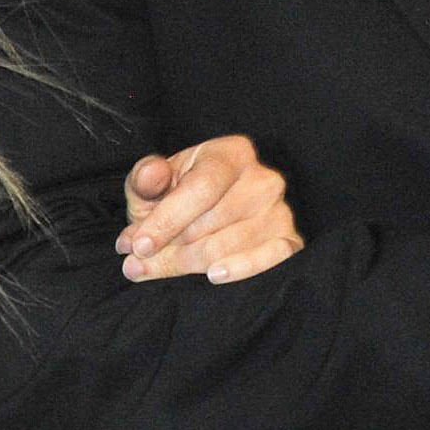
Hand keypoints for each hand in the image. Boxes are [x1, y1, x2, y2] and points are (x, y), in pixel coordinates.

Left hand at [119, 136, 303, 282]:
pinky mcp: (290, 240)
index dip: (167, 219)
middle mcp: (263, 178)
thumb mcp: (153, 186)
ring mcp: (280, 211)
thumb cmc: (176, 199)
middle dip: (170, 247)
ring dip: (189, 263)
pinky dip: (241, 269)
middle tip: (139, 262)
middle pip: (213, 221)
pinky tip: (214, 275)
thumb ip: (146, 180)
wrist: (203, 218)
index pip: (201, 188)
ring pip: (231, 244)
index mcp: (232, 153)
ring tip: (159, 267)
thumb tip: (152, 174)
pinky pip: (271, 259)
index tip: (139, 245)